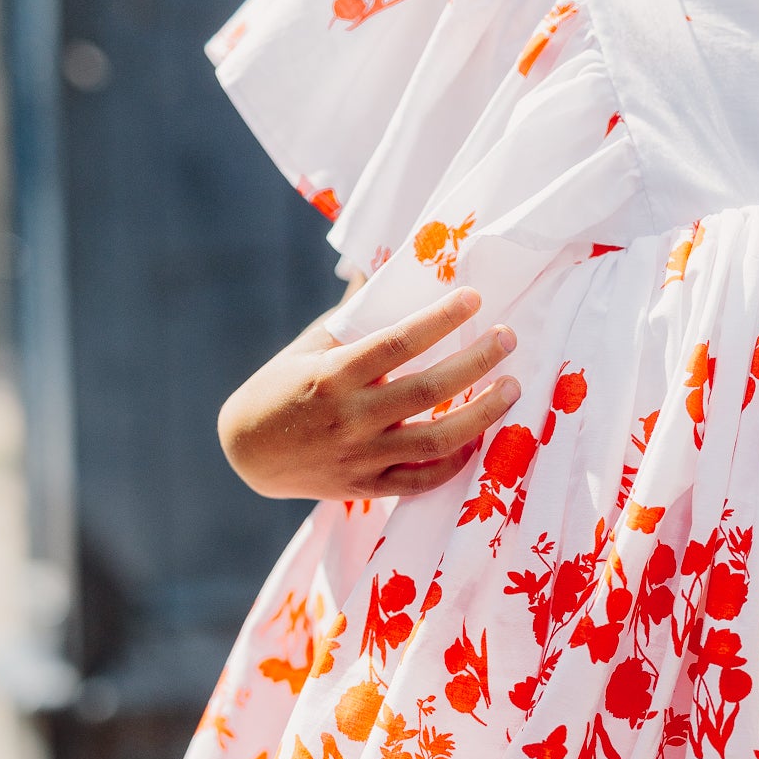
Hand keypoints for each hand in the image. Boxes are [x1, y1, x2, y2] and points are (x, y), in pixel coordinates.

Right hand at [218, 287, 519, 499]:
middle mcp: (351, 417)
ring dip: (482, 414)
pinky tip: (479, 439)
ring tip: (511, 389)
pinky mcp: (367, 486)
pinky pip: (422, 479)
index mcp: (334, 374)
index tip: (474, 298)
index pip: (398, 342)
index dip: (440, 319)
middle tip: (507, 339)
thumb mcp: (310, 346)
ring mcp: (361, 456)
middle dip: (476, 362)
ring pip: (436, 440)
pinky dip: (455, 462)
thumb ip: (355, 318)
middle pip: (429, 390)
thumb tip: (393, 272)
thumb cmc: (282, 387)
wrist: (247, 451)